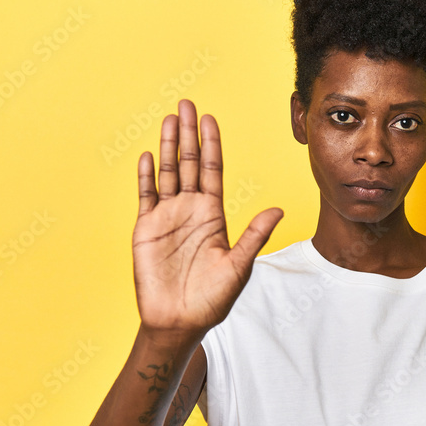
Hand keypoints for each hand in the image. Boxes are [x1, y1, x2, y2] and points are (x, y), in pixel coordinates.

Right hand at [132, 99, 282, 339]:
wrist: (180, 320)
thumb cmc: (212, 298)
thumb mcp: (239, 265)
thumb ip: (255, 235)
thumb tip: (279, 209)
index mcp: (213, 215)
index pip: (212, 170)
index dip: (210, 145)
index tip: (210, 119)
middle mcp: (190, 210)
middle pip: (187, 163)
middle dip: (187, 134)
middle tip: (186, 104)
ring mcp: (167, 217)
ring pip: (167, 173)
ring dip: (166, 146)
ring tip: (168, 119)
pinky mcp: (146, 229)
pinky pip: (146, 196)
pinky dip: (146, 176)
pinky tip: (147, 155)